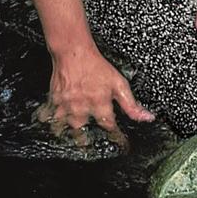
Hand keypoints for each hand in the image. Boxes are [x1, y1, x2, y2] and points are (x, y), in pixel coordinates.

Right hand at [32, 45, 154, 149]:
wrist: (73, 51)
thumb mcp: (118, 83)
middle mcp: (81, 109)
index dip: (117, 138)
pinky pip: (50, 119)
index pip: (110, 129)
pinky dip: (52, 124)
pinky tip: (55, 127)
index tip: (121, 144)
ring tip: (74, 140)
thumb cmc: (96, 65)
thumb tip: (147, 118)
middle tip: (91, 146)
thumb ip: (131, 104)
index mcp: (99, 105)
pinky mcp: (53, 102)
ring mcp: (65, 106)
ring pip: (64, 131)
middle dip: (88, 142)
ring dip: (69, 135)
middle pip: (83, 136)